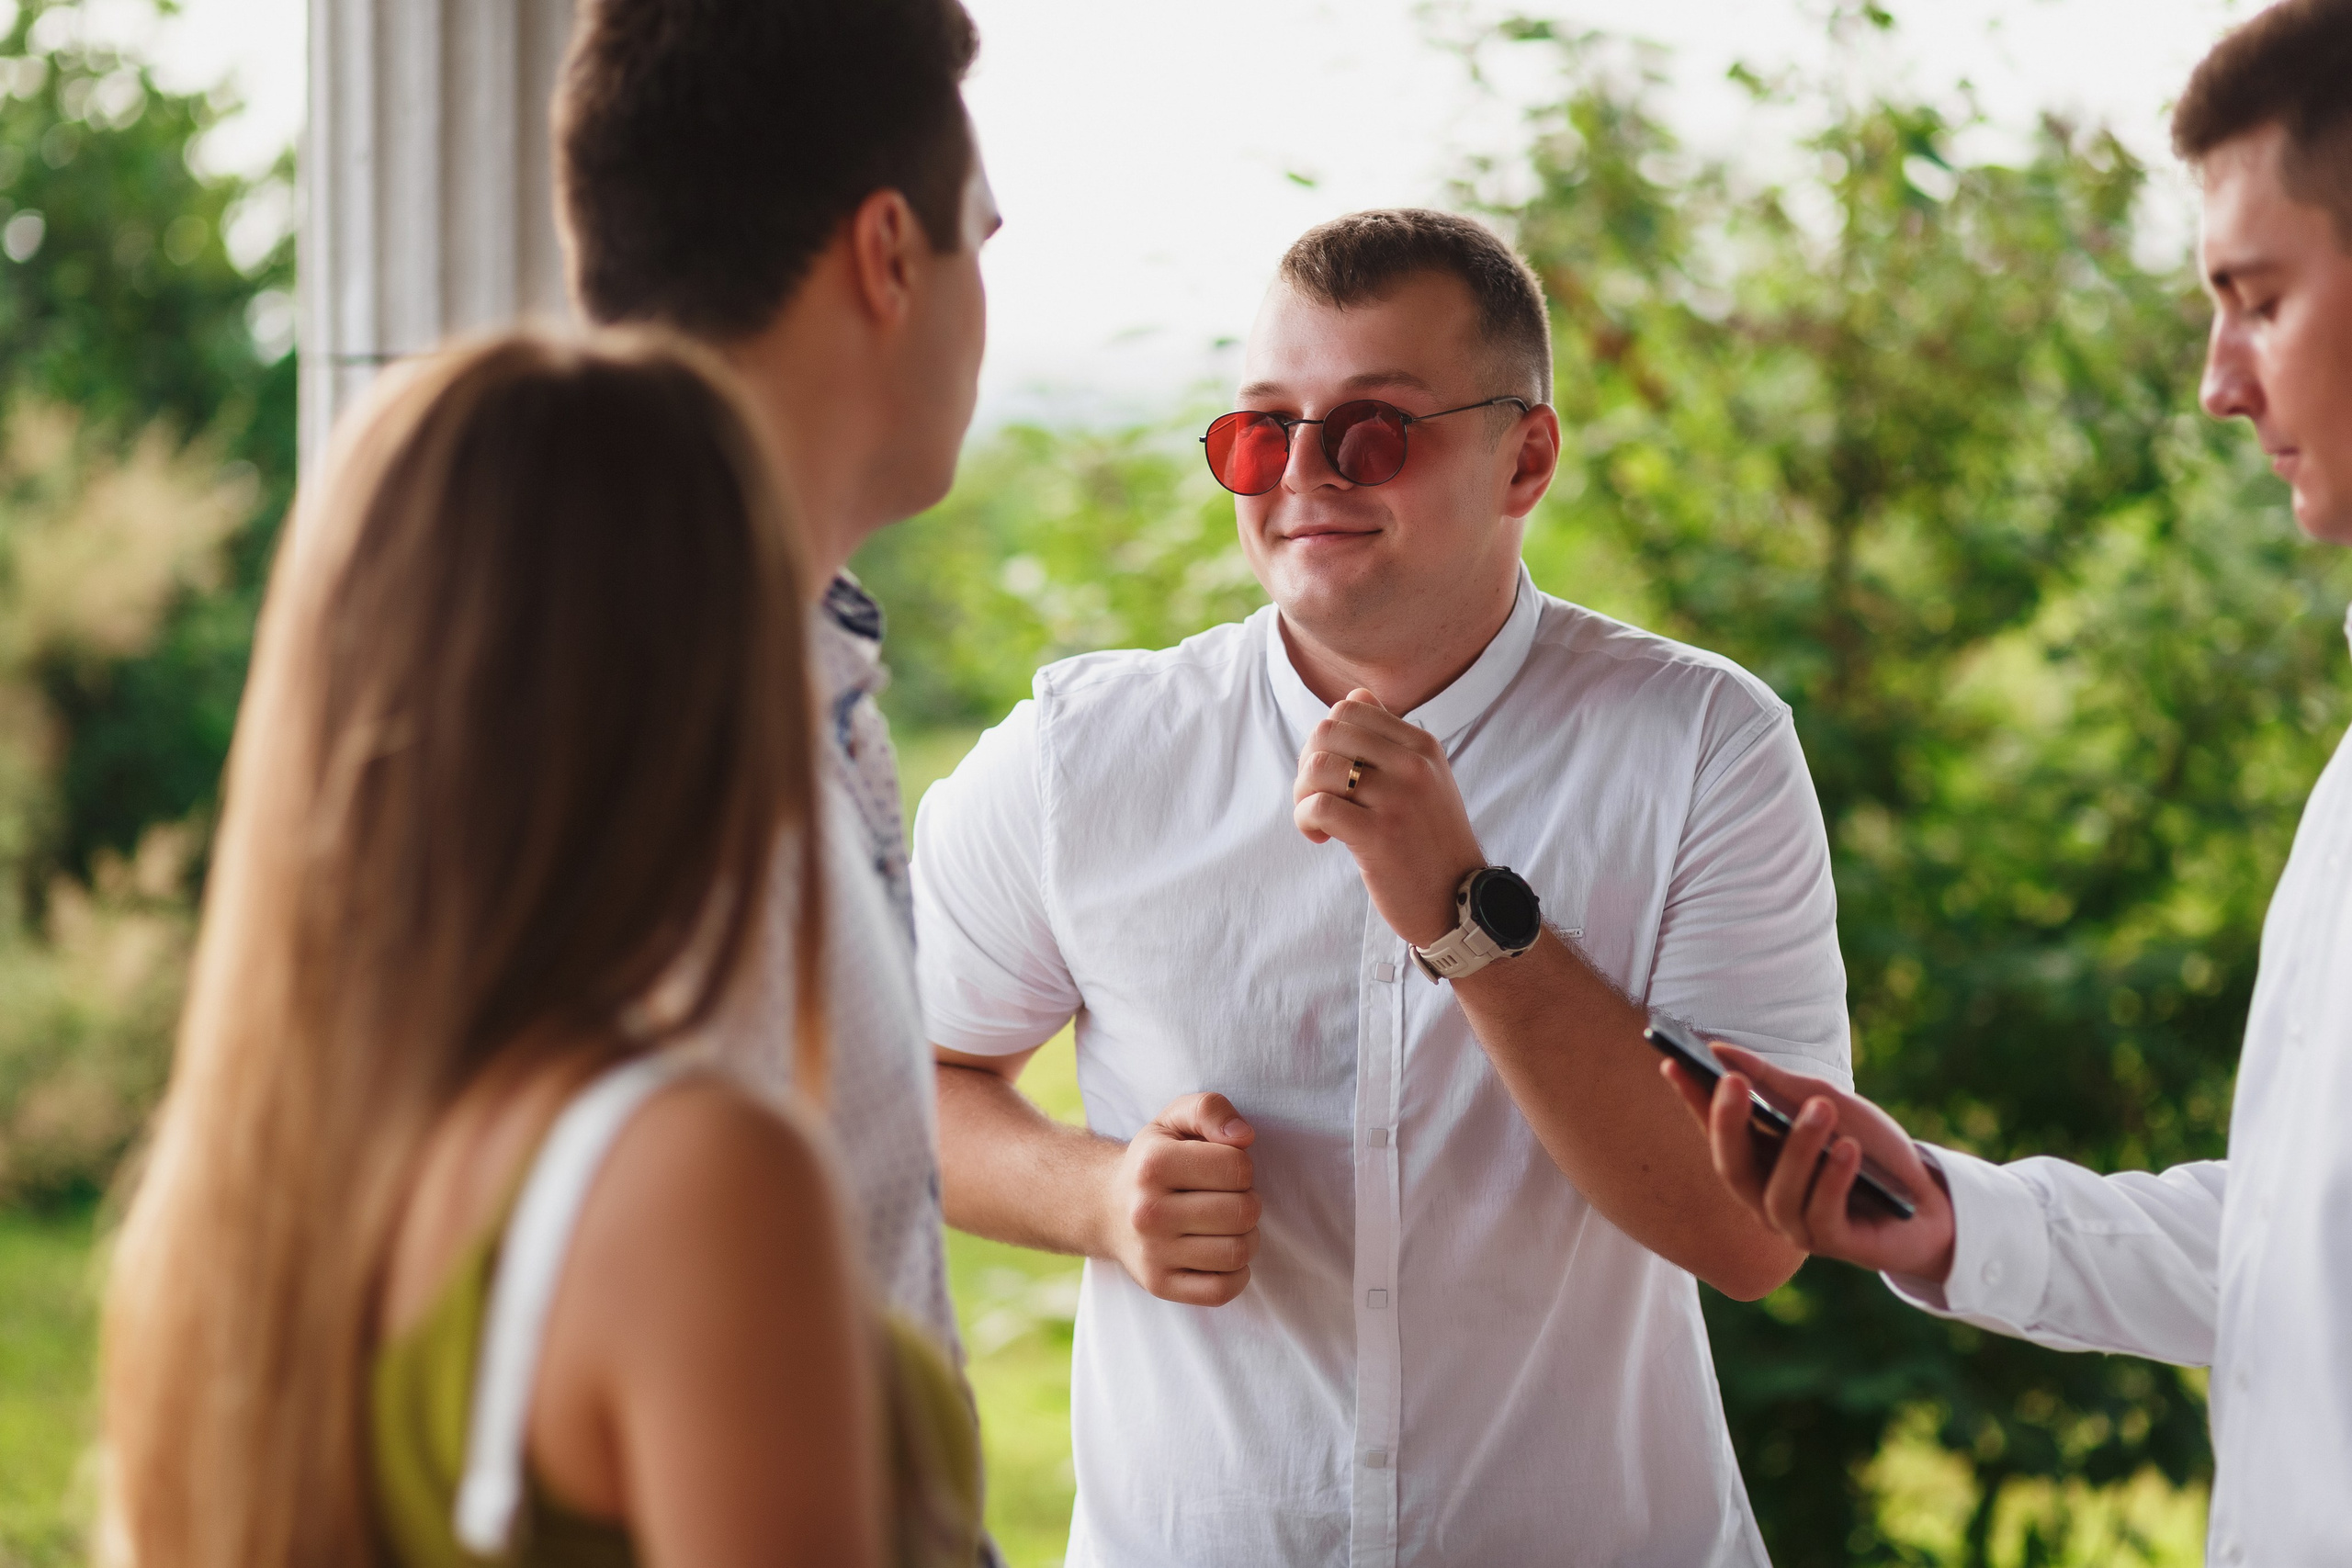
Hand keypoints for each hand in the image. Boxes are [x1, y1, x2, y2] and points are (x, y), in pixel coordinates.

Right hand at [1098, 1092, 1261, 1305]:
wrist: (1106, 1207)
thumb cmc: (1154, 1159)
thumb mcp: (1175, 1119)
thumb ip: (1211, 1109)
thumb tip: (1244, 1136)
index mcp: (1153, 1164)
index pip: (1238, 1167)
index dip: (1241, 1165)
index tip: (1222, 1168)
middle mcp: (1148, 1212)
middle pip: (1243, 1212)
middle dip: (1248, 1201)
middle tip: (1229, 1197)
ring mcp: (1152, 1254)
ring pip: (1237, 1252)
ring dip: (1247, 1237)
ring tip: (1229, 1225)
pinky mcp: (1159, 1285)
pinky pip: (1223, 1290)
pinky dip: (1237, 1274)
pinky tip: (1223, 1254)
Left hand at [1293, 689, 1484, 946]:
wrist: (1460, 902)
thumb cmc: (1430, 841)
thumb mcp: (1426, 779)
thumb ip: (1390, 738)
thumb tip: (1355, 696)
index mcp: (1422, 746)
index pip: (1350, 707)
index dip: (1326, 737)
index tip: (1333, 772)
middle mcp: (1413, 765)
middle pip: (1328, 731)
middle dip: (1307, 762)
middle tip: (1316, 796)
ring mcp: (1397, 800)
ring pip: (1319, 766)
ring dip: (1302, 793)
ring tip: (1316, 819)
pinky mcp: (1379, 836)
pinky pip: (1318, 806)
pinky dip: (1304, 820)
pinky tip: (1319, 837)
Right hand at [1660, 1043, 1956, 1282]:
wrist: (1931, 1200)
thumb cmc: (1871, 1150)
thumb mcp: (1826, 1102)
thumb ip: (1774, 1082)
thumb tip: (1718, 1049)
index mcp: (1758, 1161)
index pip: (1714, 1128)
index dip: (1691, 1098)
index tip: (1672, 1060)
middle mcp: (1766, 1196)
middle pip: (1731, 1166)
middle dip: (1729, 1124)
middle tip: (1735, 1081)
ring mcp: (1797, 1225)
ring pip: (1779, 1192)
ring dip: (1799, 1147)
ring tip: (1822, 1108)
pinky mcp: (1836, 1245)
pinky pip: (1823, 1214)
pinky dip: (1834, 1179)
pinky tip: (1848, 1150)